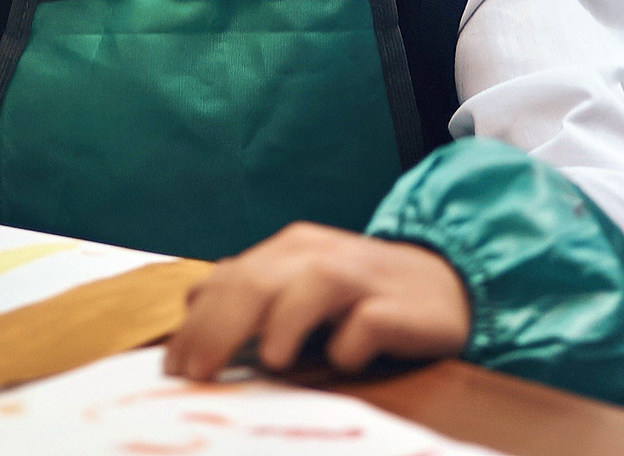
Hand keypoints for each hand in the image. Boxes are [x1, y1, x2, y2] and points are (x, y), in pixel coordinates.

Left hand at [163, 224, 470, 380]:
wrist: (448, 285)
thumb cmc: (361, 297)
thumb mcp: (301, 288)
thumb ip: (254, 296)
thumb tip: (193, 310)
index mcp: (288, 251)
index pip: (228, 280)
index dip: (196, 323)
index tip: (175, 367)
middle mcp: (318, 255)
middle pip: (258, 280)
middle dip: (220, 326)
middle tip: (197, 372)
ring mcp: (361, 278)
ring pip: (312, 285)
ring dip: (285, 321)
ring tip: (269, 360)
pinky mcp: (399, 307)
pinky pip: (370, 322)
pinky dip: (353, 342)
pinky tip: (346, 360)